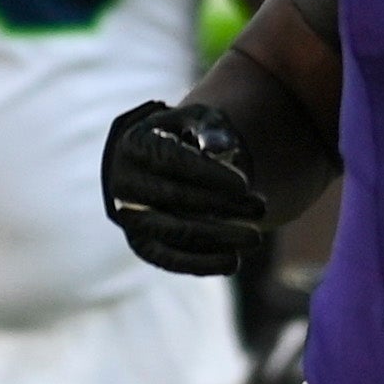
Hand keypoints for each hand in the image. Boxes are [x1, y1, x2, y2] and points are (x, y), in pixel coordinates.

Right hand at [102, 100, 264, 275]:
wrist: (159, 163)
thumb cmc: (186, 136)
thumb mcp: (198, 119)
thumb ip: (210, 127)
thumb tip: (219, 146)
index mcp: (133, 145)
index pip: (169, 160)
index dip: (208, 174)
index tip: (244, 185)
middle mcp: (123, 182)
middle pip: (172, 198)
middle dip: (221, 205)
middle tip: (261, 208)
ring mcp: (129, 216)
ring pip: (172, 232)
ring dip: (217, 237)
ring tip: (255, 238)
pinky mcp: (141, 243)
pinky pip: (167, 259)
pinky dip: (200, 263)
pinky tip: (232, 262)